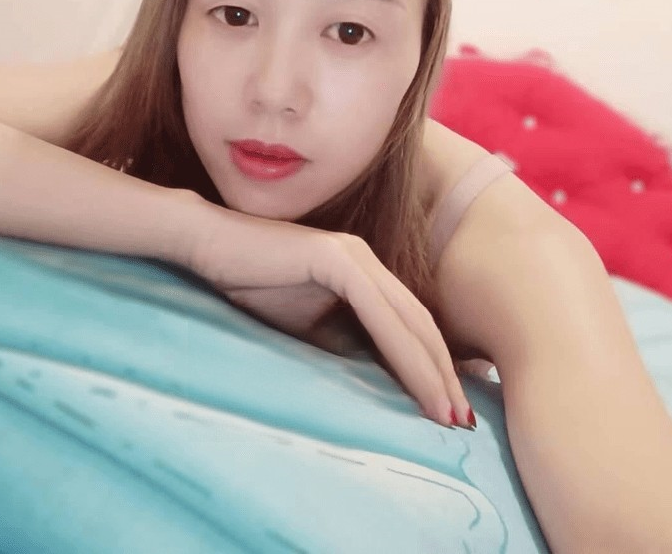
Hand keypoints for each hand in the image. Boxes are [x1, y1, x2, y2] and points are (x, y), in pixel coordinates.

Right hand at [184, 200, 473, 427]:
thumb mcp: (302, 327)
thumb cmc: (249, 286)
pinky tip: (420, 386)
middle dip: (445, 375)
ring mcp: (355, 257)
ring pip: (409, 322)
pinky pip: (381, 314)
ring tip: (449, 416)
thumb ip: (338, 345)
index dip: (431, 367)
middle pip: (420, 325)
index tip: (446, 411)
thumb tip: (370, 389)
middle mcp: (367, 262)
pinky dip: (406, 353)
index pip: (408, 326)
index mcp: (362, 274)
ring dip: (433, 371)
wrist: (208, 248)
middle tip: (463, 423)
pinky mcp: (338, 260)